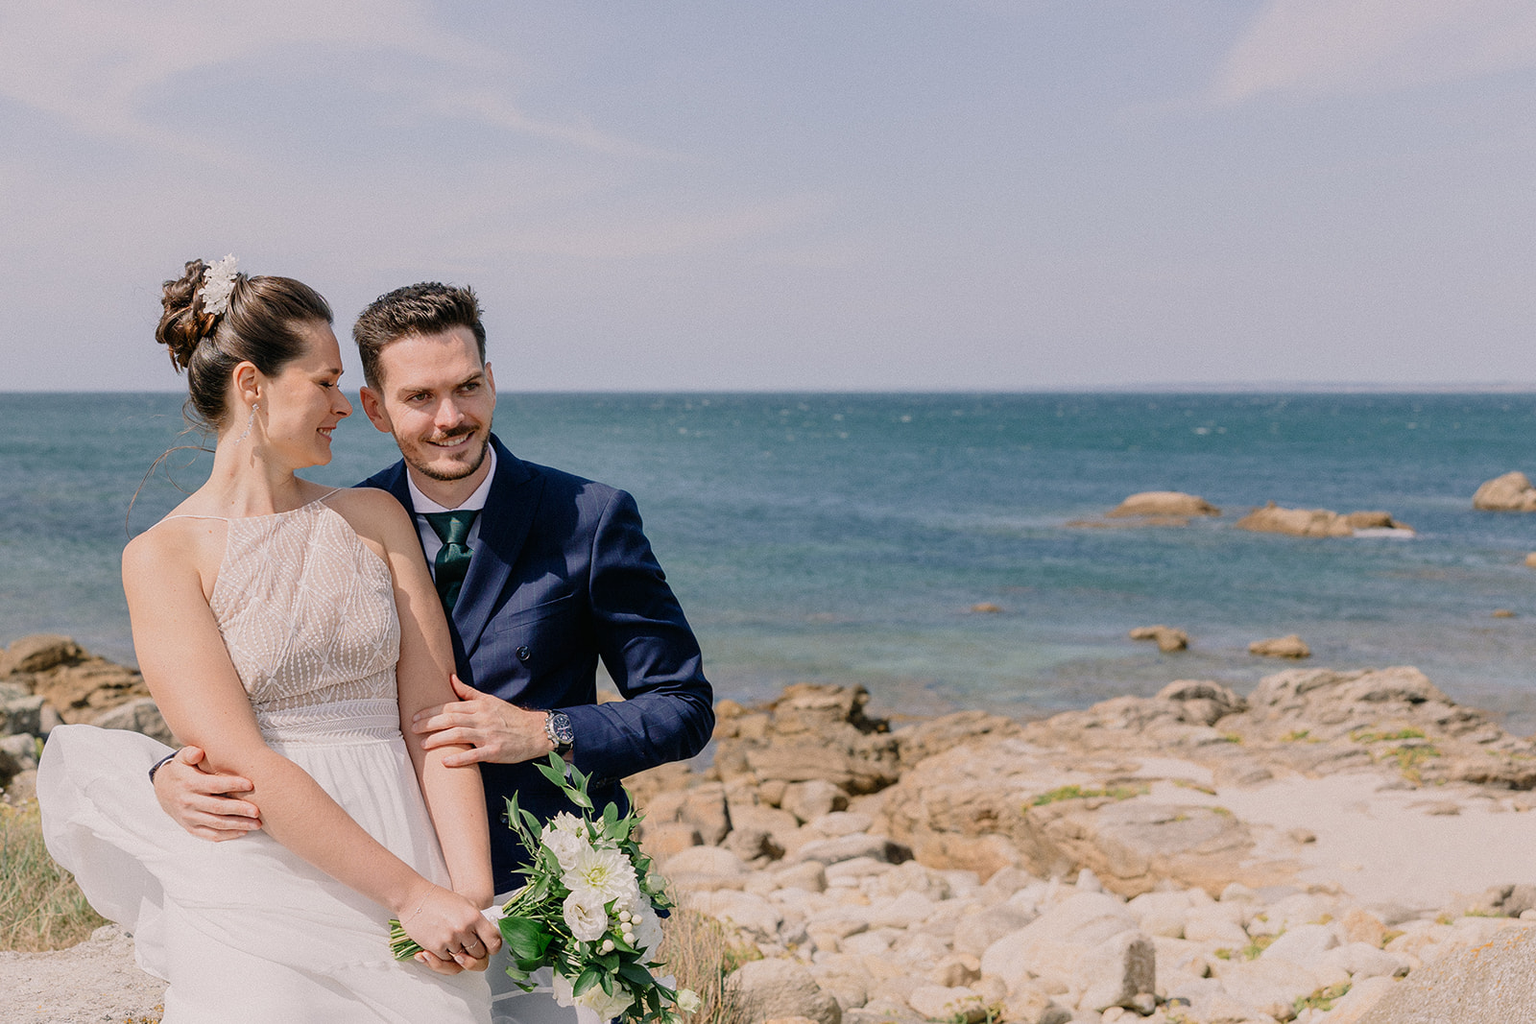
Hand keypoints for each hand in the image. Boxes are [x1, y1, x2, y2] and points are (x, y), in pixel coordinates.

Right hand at [152, 746, 261, 841]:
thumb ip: (190, 753)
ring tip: (256, 824)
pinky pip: (210, 835)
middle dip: (239, 809)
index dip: (232, 784)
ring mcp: (190, 817)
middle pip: (217, 807)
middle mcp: (189, 802)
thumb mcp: (182, 759)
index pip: (213, 785)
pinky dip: (227, 835)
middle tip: (257, 810)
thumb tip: (198, 752)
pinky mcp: (191, 828)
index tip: (250, 784)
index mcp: (189, 784)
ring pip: (216, 823)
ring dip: (238, 824)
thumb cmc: (181, 771)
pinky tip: (243, 832)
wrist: (163, 790)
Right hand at [400, 884, 501, 974]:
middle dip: (473, 952)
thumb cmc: (438, 900)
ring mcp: (450, 939)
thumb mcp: (465, 904)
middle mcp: (464, 928)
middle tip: (465, 945)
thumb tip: (487, 937)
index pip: (494, 940)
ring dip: (456, 953)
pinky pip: (445, 960)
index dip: (493, 947)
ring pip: (461, 959)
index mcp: (475, 916)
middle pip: (478, 954)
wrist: (413, 899)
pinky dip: (442, 956)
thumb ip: (478, 921)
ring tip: (448, 940)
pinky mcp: (436, 947)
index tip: (489, 948)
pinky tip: (438, 943)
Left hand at [412, 675, 555, 766]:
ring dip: (438, 739)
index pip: (450, 706)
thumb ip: (469, 692)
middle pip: (451, 719)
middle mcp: (482, 719)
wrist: (535, 731)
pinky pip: (474, 755)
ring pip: (459, 735)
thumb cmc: (510, 717)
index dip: (431, 711)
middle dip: (429, 724)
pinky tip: (444, 761)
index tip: (415, 716)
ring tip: (423, 744)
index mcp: (480, 706)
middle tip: (412, 729)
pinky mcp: (495, 751)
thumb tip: (450, 678)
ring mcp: (488, 735)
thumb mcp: (490, 700)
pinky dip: (459, 758)